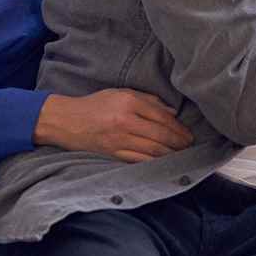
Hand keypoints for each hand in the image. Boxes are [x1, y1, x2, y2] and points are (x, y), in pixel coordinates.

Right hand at [33, 88, 193, 162]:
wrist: (66, 121)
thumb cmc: (95, 104)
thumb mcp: (120, 93)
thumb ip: (147, 100)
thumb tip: (171, 112)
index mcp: (128, 102)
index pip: (161, 116)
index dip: (178, 127)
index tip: (188, 133)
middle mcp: (125, 121)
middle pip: (160, 135)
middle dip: (179, 142)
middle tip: (189, 145)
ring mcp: (119, 139)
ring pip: (152, 150)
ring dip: (170, 153)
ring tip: (180, 154)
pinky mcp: (113, 153)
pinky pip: (139, 159)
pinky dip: (154, 162)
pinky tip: (163, 161)